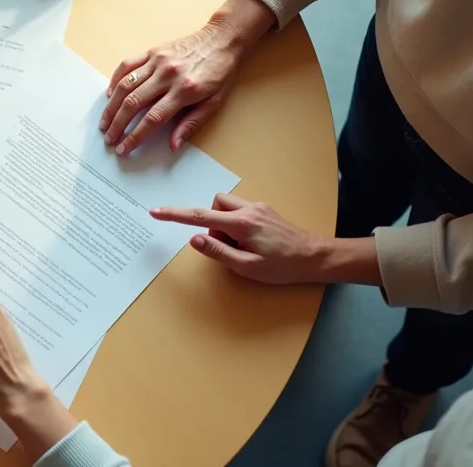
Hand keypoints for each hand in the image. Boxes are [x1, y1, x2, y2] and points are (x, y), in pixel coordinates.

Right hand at [99, 0, 276, 154]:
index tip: (124, 148)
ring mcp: (157, 61)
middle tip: (109, 138)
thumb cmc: (221, 72)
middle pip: (133, 103)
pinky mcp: (152, 51)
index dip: (135, 136)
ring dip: (111, 106)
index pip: (152, 119)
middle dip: (118, 124)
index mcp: (185, 91)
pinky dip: (115, 80)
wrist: (223, 39)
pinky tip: (109, 94)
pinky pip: (127, 65)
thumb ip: (192, 124)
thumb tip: (173, 145)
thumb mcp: (214, 102)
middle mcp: (167, 75)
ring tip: (104, 122)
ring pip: (126, 85)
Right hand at [151, 193, 380, 284]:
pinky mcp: (265, 210)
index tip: (156, 211)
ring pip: (227, 206)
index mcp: (241, 224)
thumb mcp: (247, 267)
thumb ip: (218, 252)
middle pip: (214, 205)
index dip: (175, 215)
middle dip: (211, 222)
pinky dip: (237, 224)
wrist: (315, 257)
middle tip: (226, 246)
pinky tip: (253, 242)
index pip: (199, 217)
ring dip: (224, 223)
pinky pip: (241, 211)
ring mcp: (258, 207)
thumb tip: (193, 239)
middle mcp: (248, 210)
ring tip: (240, 245)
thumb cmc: (282, 266)